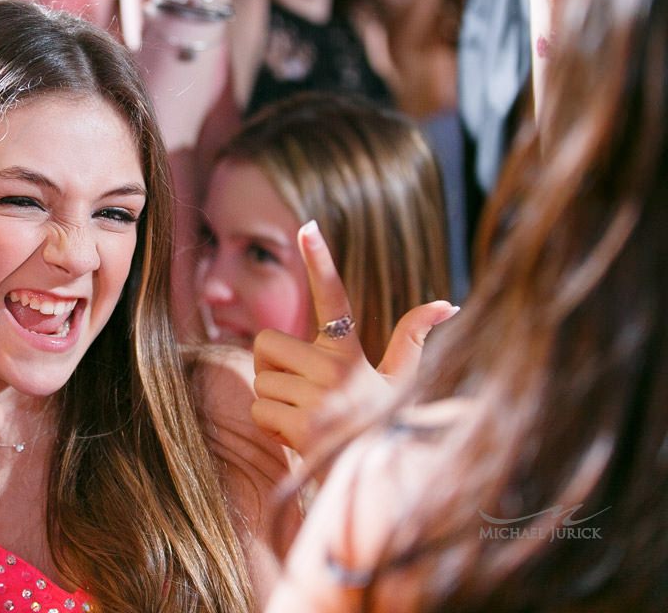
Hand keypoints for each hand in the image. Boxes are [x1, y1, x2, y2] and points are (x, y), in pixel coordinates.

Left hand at [250, 221, 456, 455]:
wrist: (384, 481)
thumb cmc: (383, 424)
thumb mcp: (399, 381)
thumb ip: (412, 339)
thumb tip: (447, 304)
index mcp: (351, 352)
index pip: (334, 296)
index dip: (321, 259)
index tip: (308, 224)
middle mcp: (336, 369)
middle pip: (265, 343)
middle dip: (269, 367)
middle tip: (295, 389)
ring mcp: (320, 398)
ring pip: (259, 381)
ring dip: (272, 402)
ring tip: (304, 419)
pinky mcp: (304, 427)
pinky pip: (260, 410)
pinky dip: (270, 426)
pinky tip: (297, 437)